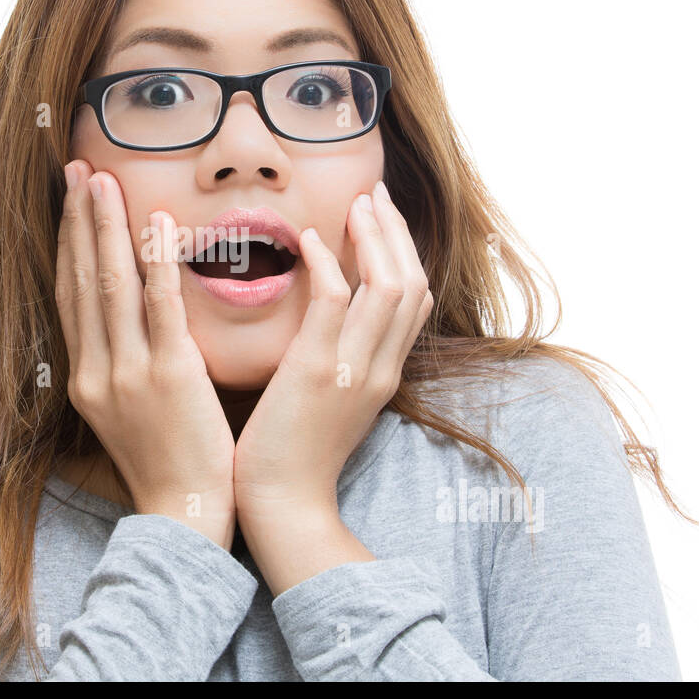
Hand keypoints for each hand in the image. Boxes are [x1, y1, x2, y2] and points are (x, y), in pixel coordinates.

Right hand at [55, 159, 236, 549]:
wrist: (183, 513)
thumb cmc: (165, 463)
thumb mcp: (125, 413)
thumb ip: (121, 366)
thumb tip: (125, 323)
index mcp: (84, 378)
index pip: (71, 296)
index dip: (68, 245)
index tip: (71, 202)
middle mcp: (96, 370)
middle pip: (82, 280)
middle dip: (80, 221)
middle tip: (79, 171)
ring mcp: (129, 372)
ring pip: (112, 285)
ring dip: (107, 227)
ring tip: (105, 181)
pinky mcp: (170, 376)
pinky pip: (160, 307)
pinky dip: (156, 262)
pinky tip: (157, 223)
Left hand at [233, 180, 432, 535]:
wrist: (282, 504)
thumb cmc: (294, 454)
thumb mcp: (333, 404)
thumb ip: (339, 361)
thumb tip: (327, 325)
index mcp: (384, 374)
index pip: (415, 301)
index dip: (404, 252)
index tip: (382, 217)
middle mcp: (380, 367)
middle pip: (411, 282)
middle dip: (396, 232)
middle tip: (374, 194)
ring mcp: (354, 369)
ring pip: (387, 285)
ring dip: (373, 236)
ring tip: (354, 203)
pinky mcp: (317, 371)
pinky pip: (334, 301)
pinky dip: (328, 264)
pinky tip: (308, 239)